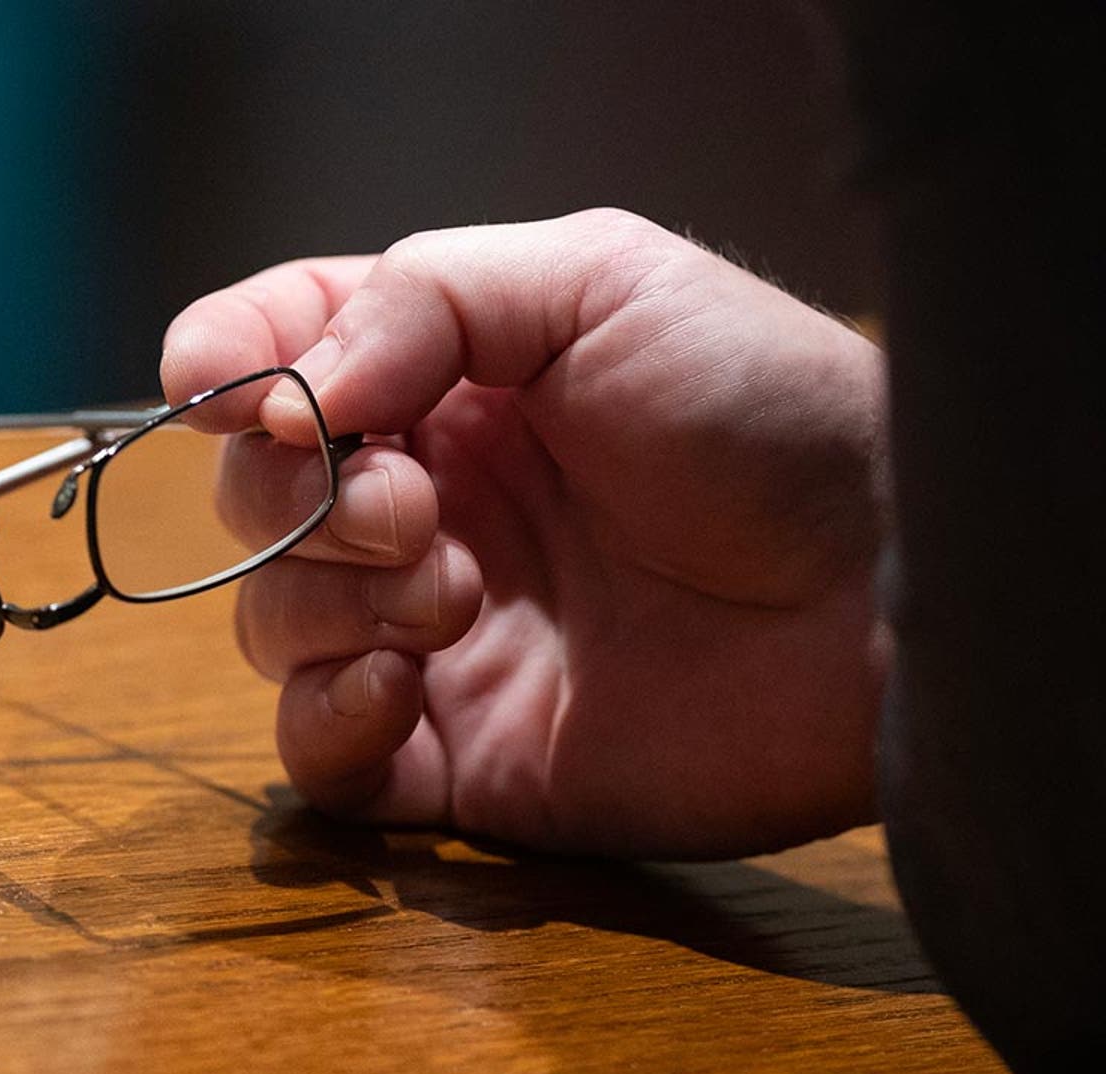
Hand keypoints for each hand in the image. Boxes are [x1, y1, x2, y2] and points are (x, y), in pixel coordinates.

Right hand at [162, 209, 889, 858]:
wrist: (881, 596)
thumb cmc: (763, 411)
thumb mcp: (601, 282)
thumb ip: (425, 298)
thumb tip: (288, 397)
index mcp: (447, 383)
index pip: (275, 358)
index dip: (226, 366)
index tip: (224, 388)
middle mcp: (428, 506)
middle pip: (254, 496)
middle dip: (302, 496)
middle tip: (420, 510)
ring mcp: (437, 636)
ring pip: (273, 621)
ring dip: (329, 600)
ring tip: (454, 591)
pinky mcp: (462, 758)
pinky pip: (320, 759)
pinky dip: (326, 721)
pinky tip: (406, 686)